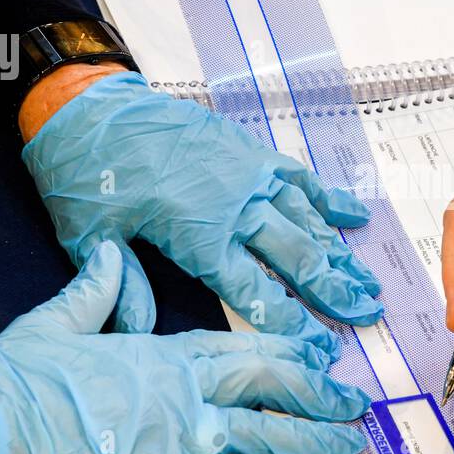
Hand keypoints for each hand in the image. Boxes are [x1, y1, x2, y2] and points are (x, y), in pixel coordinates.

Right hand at [0, 241, 368, 453]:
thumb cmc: (14, 374)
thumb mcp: (58, 318)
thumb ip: (97, 286)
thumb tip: (113, 253)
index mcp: (159, 349)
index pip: (238, 345)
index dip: (285, 348)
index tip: (320, 350)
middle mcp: (179, 387)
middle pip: (265, 381)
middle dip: (315, 389)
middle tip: (354, 399)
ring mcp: (173, 431)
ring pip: (259, 432)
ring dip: (309, 438)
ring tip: (350, 444)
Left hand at [19, 69, 382, 357]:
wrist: (89, 106)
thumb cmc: (85, 175)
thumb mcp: (89, 236)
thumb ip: (122, 285)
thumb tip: (139, 332)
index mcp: (197, 236)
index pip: (255, 292)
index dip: (291, 322)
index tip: (320, 348)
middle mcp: (233, 207)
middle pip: (295, 257)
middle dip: (333, 291)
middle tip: (367, 316)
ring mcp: (247, 175)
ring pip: (306, 221)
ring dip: (339, 253)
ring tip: (369, 282)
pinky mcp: (249, 151)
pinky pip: (298, 177)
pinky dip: (328, 198)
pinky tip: (356, 217)